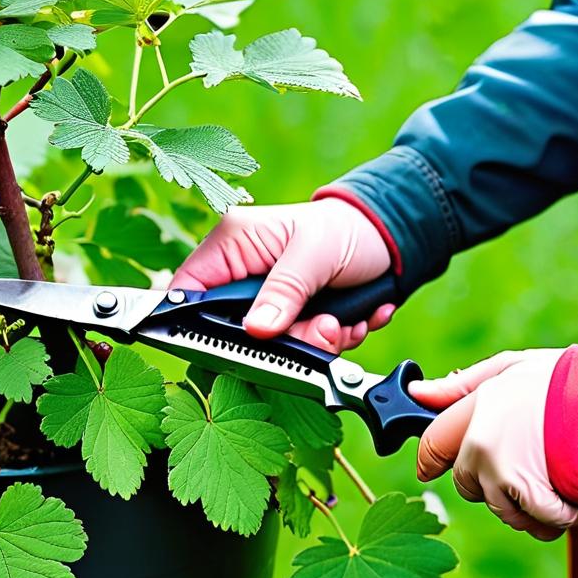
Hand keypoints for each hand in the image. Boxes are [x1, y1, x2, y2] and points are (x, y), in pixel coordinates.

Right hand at [169, 198, 396, 352]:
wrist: (388, 238)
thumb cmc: (346, 229)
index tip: (236, 342)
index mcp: (232, 245)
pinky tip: (354, 319)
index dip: (196, 322)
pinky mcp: (290, 319)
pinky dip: (331, 342)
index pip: (189, 289)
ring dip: (316, 342)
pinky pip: (301, 348)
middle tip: (324, 328)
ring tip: (344, 322)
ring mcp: (266, 301)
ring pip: (273, 346)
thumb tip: (257, 330)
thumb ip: (284, 291)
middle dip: (287, 339)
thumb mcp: (314, 254)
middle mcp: (242, 275)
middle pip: (236, 330)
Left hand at [409, 349, 577, 540]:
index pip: (433, 444)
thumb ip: (465, 384)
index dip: (431, 459)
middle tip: (527, 466)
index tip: (430, 467)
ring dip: (526, 506)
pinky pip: (538, 522)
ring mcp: (505, 474)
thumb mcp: (516, 367)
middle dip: (490, 484)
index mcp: (477, 409)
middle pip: (467, 484)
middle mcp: (482, 444)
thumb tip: (418, 391)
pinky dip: (559, 517)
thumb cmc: (575, 382)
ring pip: (501, 509)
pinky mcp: (532, 498)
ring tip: (558, 482)